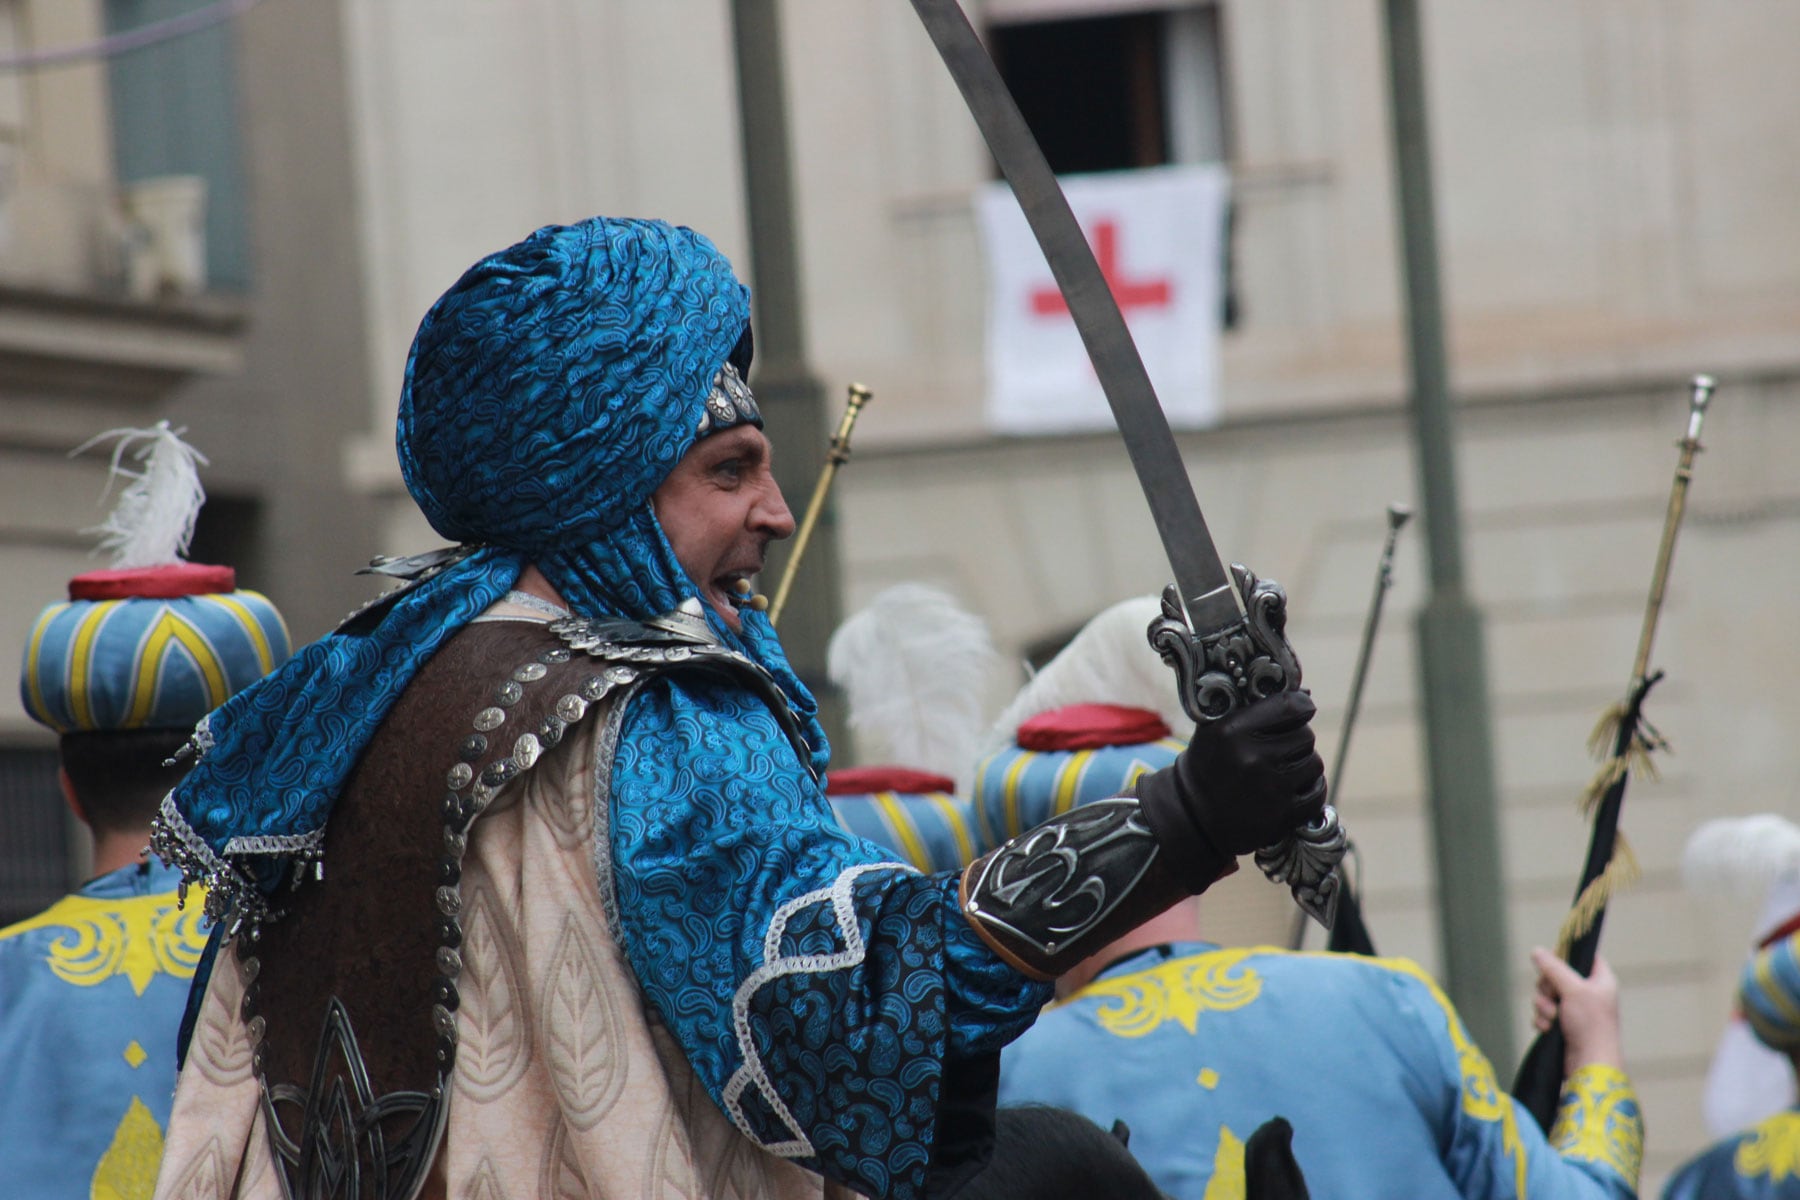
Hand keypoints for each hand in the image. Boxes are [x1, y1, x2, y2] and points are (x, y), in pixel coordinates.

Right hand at [1135, 689, 1326, 888]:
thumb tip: (1304, 693)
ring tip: (1282, 770)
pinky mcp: (1283, 815)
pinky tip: (1292, 790)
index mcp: (1232, 731)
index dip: (1301, 706)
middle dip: (1297, 739)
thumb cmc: (1209, 765)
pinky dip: (1310, 790)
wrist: (1193, 818)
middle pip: (1305, 736)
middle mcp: (1252, 758)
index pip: (1290, 706)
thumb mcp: (1216, 729)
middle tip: (1280, 747)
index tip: (1301, 709)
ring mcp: (1269, 789)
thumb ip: (1253, 709)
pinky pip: (1317, 793)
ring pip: (1314, 764)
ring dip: (1303, 765)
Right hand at [1531, 947, 1624, 1073]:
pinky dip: (1543, 1019)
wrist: (1589, 1064)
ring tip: (1552, 1018)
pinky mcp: (1563, 1025)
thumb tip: (1536, 951)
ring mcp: (1575, 1010)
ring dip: (1543, 1006)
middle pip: (1556, 975)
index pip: (1585, 956)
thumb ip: (1554, 968)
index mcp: (1600, 980)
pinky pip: (1544, 1012)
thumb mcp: (1573, 990)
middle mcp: (1588, 993)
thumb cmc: (1591, 1025)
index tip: (1554, 960)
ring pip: (1546, 994)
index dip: (1567, 954)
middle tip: (1553, 997)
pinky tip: (1547, 1029)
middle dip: (1547, 988)